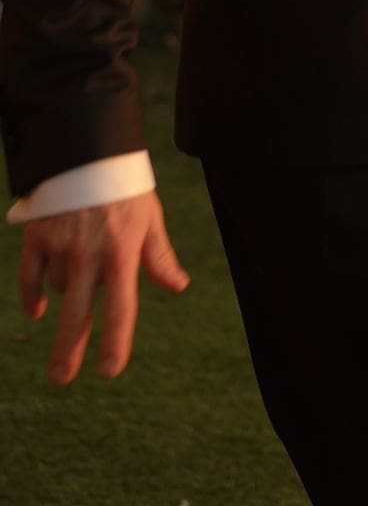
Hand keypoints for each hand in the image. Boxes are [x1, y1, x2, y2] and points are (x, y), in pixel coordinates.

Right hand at [18, 192, 188, 382]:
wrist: (89, 147)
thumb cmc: (125, 186)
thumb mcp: (149, 217)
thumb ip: (158, 255)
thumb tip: (178, 286)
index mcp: (123, 250)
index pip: (121, 306)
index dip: (116, 341)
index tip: (110, 370)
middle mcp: (90, 252)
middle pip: (78, 313)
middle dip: (68, 350)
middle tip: (61, 378)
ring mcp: (60, 245)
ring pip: (59, 290)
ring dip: (67, 294)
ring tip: (79, 273)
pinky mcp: (37, 235)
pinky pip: (30, 276)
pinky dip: (32, 293)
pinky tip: (37, 309)